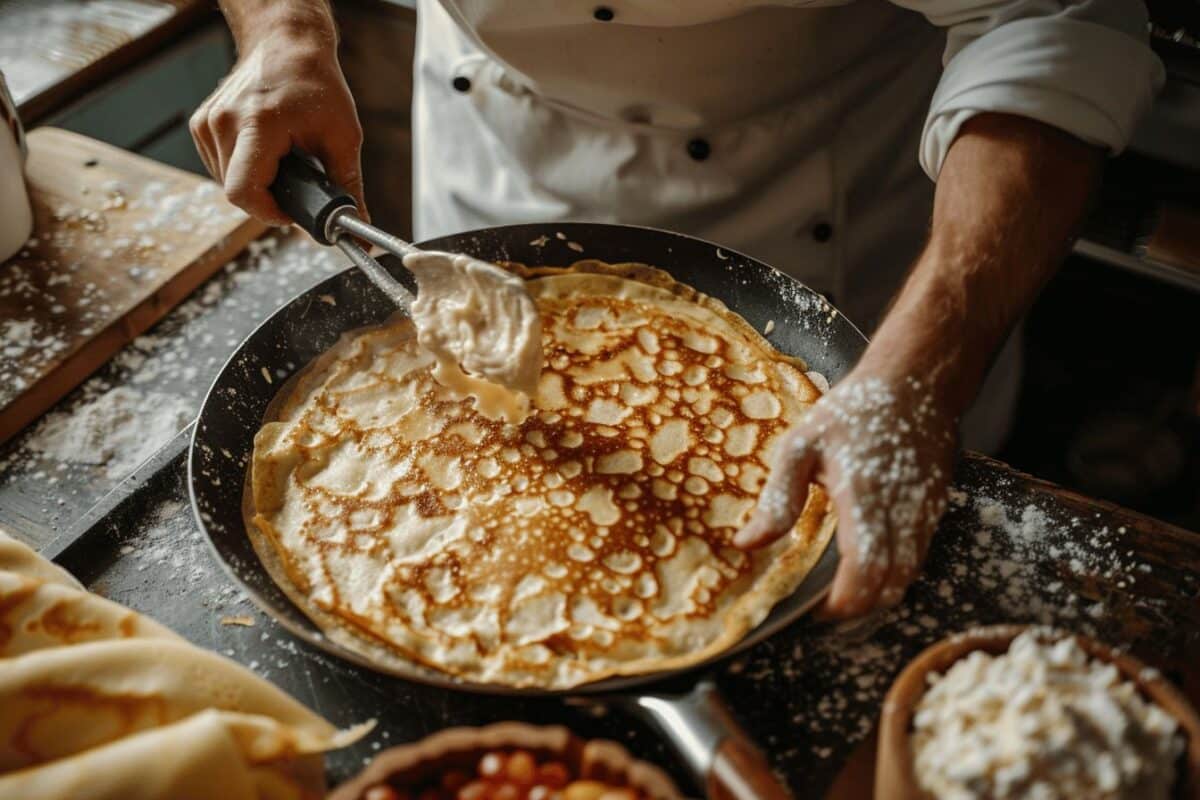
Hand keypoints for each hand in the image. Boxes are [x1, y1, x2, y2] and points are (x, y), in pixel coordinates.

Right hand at [190, 24, 365, 225]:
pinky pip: (220, 167)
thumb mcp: (343, 136)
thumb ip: (348, 185)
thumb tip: (357, 226)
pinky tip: (264, 152)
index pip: (244, 192)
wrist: (286, 43)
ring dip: (256, 184)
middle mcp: (223, 122)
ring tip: (283, 161)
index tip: (294, 211)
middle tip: (296, 184)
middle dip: (269, 199)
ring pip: (227, 182)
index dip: (270, 212)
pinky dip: (243, 169)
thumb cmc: (316, 84)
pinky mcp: (201, 124)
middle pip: (236, 191)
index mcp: (257, 123)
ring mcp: (207, 122)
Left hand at [735, 371, 955, 617]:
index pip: (865, 573)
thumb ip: (778, 499)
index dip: (843, 604)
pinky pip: (917, 556)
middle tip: (824, 609)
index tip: (815, 610)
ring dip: (877, 594)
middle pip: (890, 587)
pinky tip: (866, 564)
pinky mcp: (934, 509)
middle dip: (858, 609)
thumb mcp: (802, 446)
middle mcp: (902, 513)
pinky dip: (892, 573)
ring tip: (841, 593)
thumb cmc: (853, 411)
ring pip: (907, 577)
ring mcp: (924, 513)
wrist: (915, 382)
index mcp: (865, 499)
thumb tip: (747, 544)